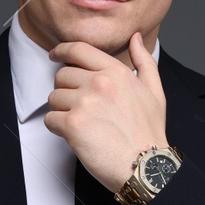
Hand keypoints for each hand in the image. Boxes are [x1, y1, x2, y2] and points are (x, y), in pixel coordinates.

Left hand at [45, 31, 168, 193]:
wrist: (146, 166)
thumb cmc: (149, 133)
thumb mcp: (155, 91)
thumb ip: (144, 61)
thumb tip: (134, 38)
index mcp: (117, 72)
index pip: (79, 50)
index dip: (62, 50)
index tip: (54, 55)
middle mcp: (100, 83)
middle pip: (62, 76)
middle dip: (66, 91)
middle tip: (79, 108)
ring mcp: (84, 103)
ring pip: (54, 98)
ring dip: (61, 111)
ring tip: (82, 124)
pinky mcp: (73, 125)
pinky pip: (50, 119)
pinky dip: (57, 129)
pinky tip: (75, 136)